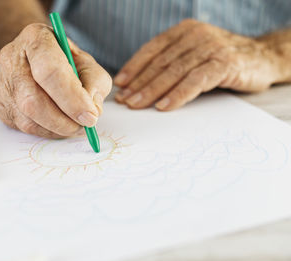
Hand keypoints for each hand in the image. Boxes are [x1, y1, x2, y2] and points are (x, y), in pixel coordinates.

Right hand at [0, 23, 111, 137]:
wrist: (37, 59)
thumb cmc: (64, 62)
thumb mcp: (88, 64)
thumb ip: (94, 84)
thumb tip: (91, 111)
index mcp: (36, 39)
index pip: (50, 71)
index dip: (72, 99)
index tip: (90, 116)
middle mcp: (10, 57)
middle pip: (33, 100)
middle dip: (64, 121)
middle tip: (84, 126)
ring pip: (27, 119)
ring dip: (57, 129)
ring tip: (73, 124)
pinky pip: (21, 126)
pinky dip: (45, 131)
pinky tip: (56, 123)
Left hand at [114, 19, 283, 110]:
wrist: (263, 58)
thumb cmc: (222, 61)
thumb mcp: (194, 56)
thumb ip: (171, 63)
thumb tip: (138, 85)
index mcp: (184, 31)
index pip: (152, 49)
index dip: (134, 67)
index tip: (120, 85)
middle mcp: (195, 35)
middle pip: (160, 62)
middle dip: (139, 83)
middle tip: (125, 100)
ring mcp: (211, 47)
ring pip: (174, 71)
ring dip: (153, 90)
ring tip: (138, 104)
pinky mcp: (224, 63)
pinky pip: (195, 80)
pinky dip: (178, 94)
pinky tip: (164, 106)